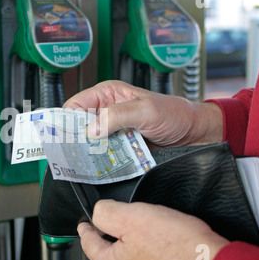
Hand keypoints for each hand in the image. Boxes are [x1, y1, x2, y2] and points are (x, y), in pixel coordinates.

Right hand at [63, 80, 222, 148]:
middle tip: (73, 153)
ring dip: (88, 151)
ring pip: (90, 140)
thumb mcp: (145, 111)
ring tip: (85, 162)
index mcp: (108, 93)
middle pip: (79, 124)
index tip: (63, 138)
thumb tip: (90, 131)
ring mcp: (113, 128)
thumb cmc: (174, 114)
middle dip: (75, 138)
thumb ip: (115, 117)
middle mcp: (107, 109)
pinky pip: (103, 151)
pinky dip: (100, 158)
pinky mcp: (120, 143)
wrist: (195, 133)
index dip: (66, 120)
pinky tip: (99, 165)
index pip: (75, 105)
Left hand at [77, 200, 228, 259]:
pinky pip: (142, 259)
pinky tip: (156, 239)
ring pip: (125, 254)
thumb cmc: (177, 245)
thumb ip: (106, 213)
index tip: (83, 224)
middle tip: (116, 218)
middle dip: (109, 233)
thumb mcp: (131, 218)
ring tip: (142, 226)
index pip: (88, 243)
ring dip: (129, 239)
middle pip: (107, 250)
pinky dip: (144, 247)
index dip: (85, 228)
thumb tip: (97, 212)